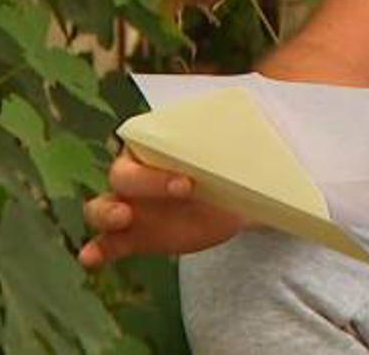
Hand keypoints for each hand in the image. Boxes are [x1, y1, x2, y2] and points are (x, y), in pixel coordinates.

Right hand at [77, 151, 243, 268]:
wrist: (237, 204)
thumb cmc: (229, 165)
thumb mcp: (236, 147)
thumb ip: (239, 135)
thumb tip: (279, 108)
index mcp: (154, 144)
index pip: (142, 145)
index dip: (159, 162)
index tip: (190, 180)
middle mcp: (136, 173)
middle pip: (121, 175)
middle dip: (144, 184)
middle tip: (180, 191)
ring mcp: (130, 206)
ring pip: (101, 207)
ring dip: (106, 213)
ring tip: (123, 220)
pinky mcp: (133, 237)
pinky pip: (106, 243)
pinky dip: (96, 251)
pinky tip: (89, 259)